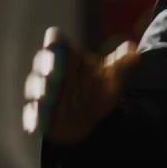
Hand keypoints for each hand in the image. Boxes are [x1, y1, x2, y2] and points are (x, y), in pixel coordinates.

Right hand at [21, 27, 134, 142]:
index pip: (56, 41)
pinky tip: (34, 125)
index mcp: (67, 56)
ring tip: (46, 97)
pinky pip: (31, 113)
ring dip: (39, 91)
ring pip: (35, 86)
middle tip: (54, 72)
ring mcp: (41, 91)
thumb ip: (121, 65)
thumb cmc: (97, 90)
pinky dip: (32, 118)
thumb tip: (135, 52)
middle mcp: (50, 70)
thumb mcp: (112, 78)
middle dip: (47, 66)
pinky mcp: (37, 112)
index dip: (55, 42)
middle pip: (42, 62)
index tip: (56, 44)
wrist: (90, 119)